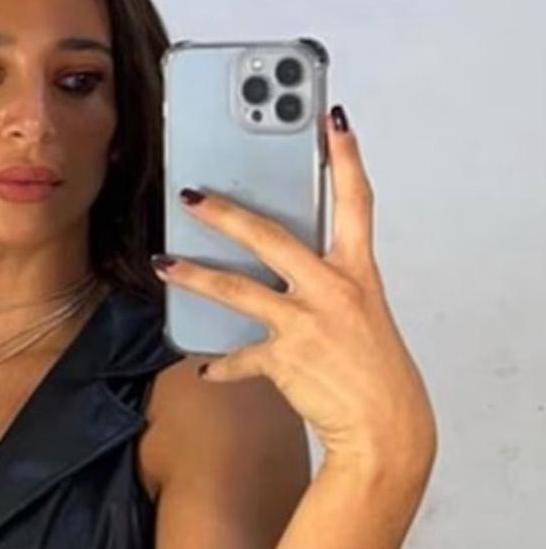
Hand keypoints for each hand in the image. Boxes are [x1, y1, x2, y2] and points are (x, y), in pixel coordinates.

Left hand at [151, 106, 435, 472]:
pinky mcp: (284, 360)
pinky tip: (205, 367)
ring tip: (162, 263)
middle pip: (271, 238)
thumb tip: (282, 266)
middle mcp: (332, 291)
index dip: (346, 159)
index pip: (356, 203)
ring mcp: (306, 324)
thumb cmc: (374, 370)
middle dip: (227, 214)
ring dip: (194, 276)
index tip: (333, 119)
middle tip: (192, 195)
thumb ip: (324, 284)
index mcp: (358, 274)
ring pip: (238, 291)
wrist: (386, 429)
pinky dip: (221, 363)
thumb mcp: (361, 314)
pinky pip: (239, 357)